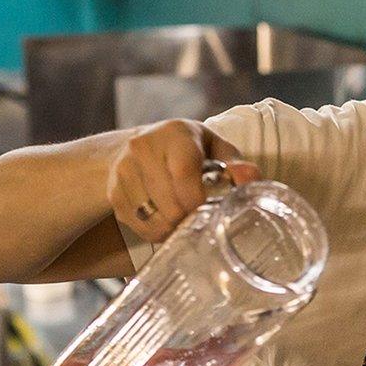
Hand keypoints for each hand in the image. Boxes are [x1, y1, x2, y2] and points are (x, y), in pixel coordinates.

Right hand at [106, 119, 260, 243]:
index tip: (208, 212)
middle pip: (169, 203)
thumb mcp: (216, 150)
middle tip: (200, 220)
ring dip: (172, 228)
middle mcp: (143, 147)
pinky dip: (156, 231)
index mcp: (176, 134)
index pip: (183, 172)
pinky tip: (166, 220)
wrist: (143, 145)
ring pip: (152, 218)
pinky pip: (138, 225)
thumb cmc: (190, 150)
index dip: (197, 201)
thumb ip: (235, 165)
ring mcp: (124, 170)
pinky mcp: (114, 191)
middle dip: (188, 219)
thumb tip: (252, 178)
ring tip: (183, 221)